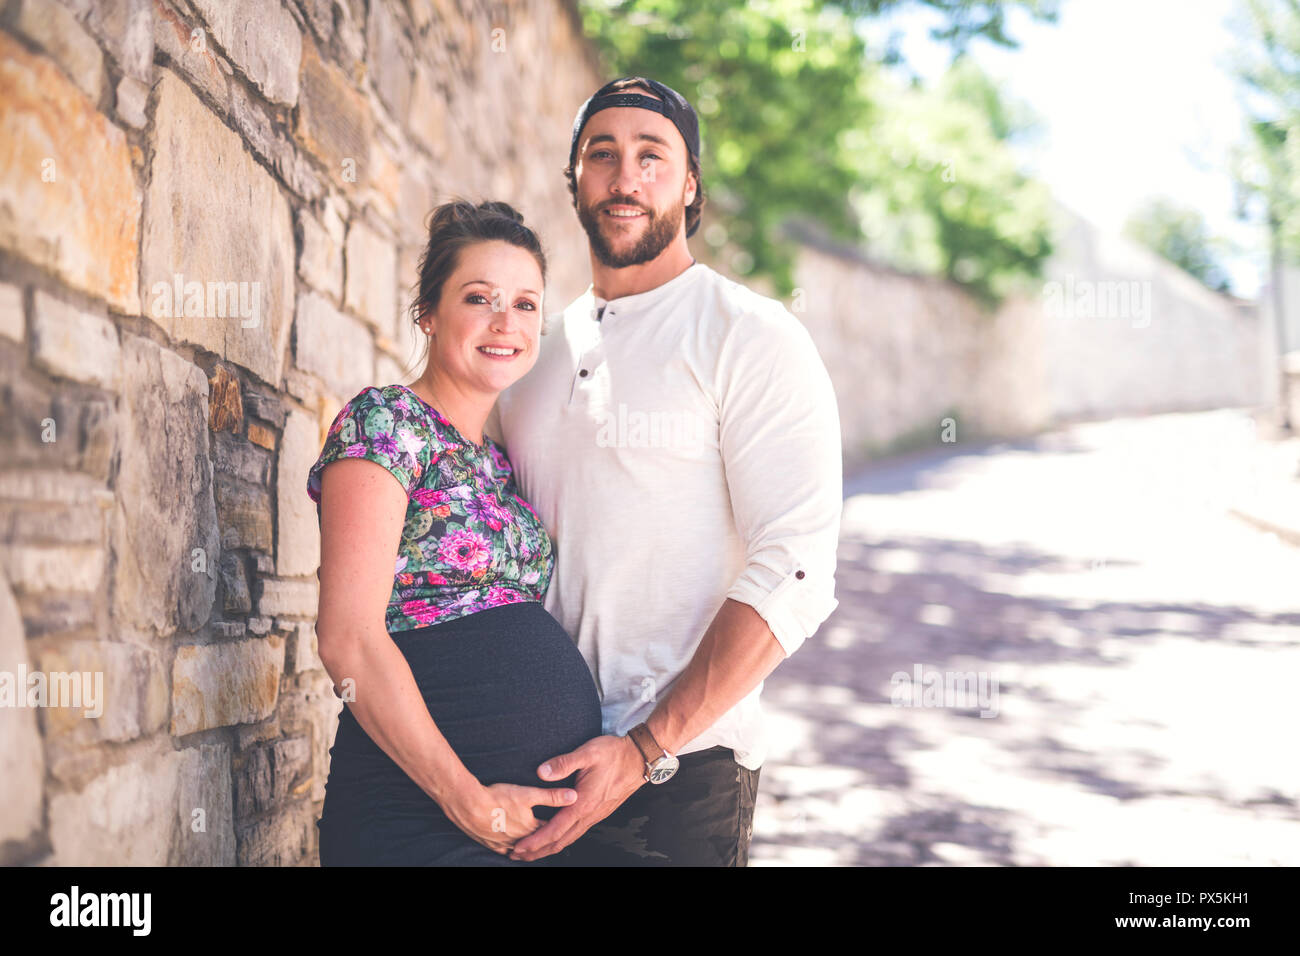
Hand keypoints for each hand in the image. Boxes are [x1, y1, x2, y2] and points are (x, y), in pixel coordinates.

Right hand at [440, 780, 578, 856]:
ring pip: (519, 849)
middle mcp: (519, 840)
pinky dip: (509, 849)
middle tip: (552, 842)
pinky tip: (508, 848)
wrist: (469, 806)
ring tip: (532, 849)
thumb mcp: (528, 794)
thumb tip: (575, 796)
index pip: (550, 830)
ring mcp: (503, 843)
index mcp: (531, 828)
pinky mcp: (489, 843)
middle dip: (544, 841)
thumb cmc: (499, 798)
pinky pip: (502, 849)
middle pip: (536, 842)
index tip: (565, 825)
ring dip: (526, 848)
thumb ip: (552, 796)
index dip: (558, 827)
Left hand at [506, 734, 646, 861]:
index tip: (518, 847)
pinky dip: (561, 839)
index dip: (535, 841)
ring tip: (532, 852)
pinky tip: (555, 837)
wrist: (639, 758)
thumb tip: (541, 772)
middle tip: (517, 855)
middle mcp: (589, 814)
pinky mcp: (598, 812)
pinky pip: (576, 832)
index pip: (555, 829)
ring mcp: (595, 815)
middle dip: (537, 851)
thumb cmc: (614, 754)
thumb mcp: (588, 752)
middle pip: (560, 841)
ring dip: (549, 847)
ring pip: (569, 839)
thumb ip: (564, 763)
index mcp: (583, 803)